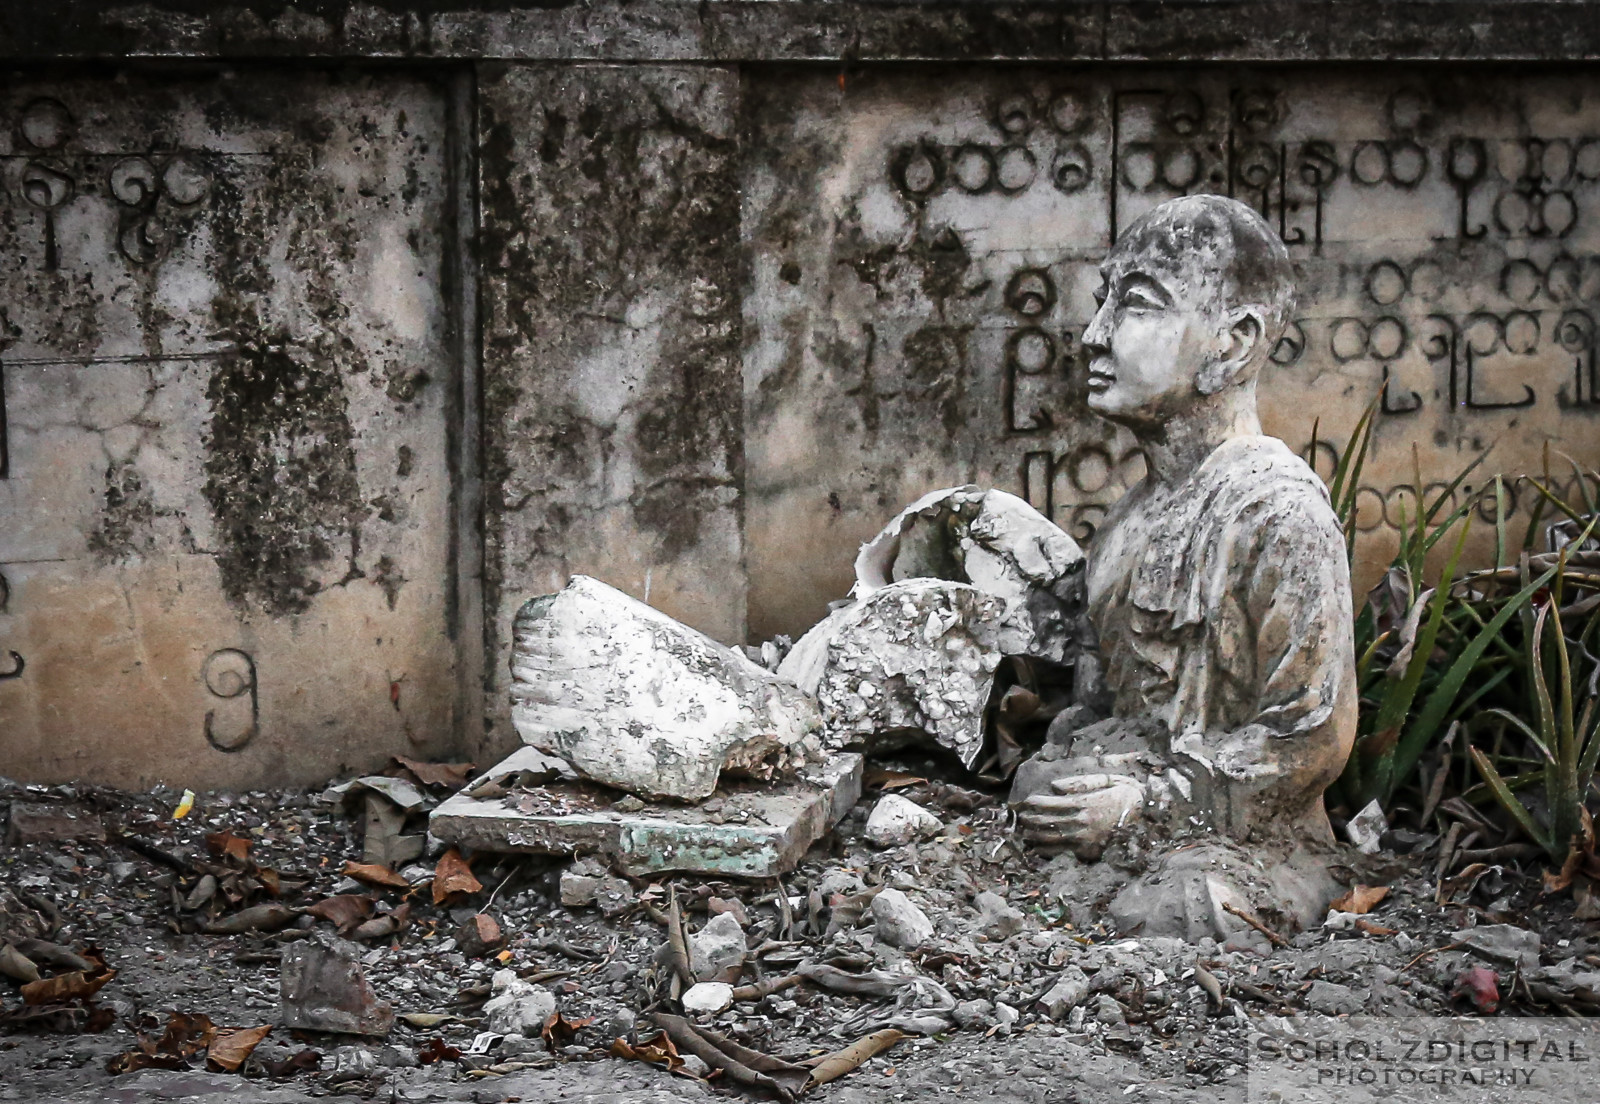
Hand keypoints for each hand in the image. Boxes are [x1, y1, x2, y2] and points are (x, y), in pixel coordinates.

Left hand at [1017, 773, 1144, 857]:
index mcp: (1085, 803)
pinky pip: (1065, 852)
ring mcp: (1086, 838)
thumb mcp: (1108, 780)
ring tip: (1023, 833)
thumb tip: (1055, 786)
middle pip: (1049, 822)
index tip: (1025, 801)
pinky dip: (1048, 851)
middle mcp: (1083, 822)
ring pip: (1054, 838)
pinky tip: (1036, 849)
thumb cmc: (1128, 794)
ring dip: (1035, 836)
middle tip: (1019, 818)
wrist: (1150, 818)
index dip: (1036, 802)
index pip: (1052, 803)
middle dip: (1031, 820)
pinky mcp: (1091, 851)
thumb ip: (1080, 782)